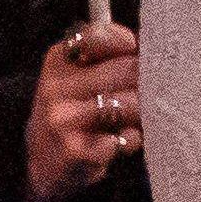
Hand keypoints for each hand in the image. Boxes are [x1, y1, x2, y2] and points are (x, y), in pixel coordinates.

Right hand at [29, 20, 143, 198]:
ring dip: (141, 114)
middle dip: (147, 83)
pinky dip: (130, 140)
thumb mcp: (78, 77)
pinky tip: (118, 142)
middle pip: (128, 68)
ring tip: (131, 120)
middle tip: (148, 95)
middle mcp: (55, 86)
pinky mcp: (75, 150)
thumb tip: (156, 49)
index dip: (129, 46)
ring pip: (130, 103)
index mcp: (58, 61)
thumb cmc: (74, 113)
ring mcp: (63, 119)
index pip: (101, 36)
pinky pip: (126, 137)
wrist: (44, 165)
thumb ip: (109, 56)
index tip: (136, 58)